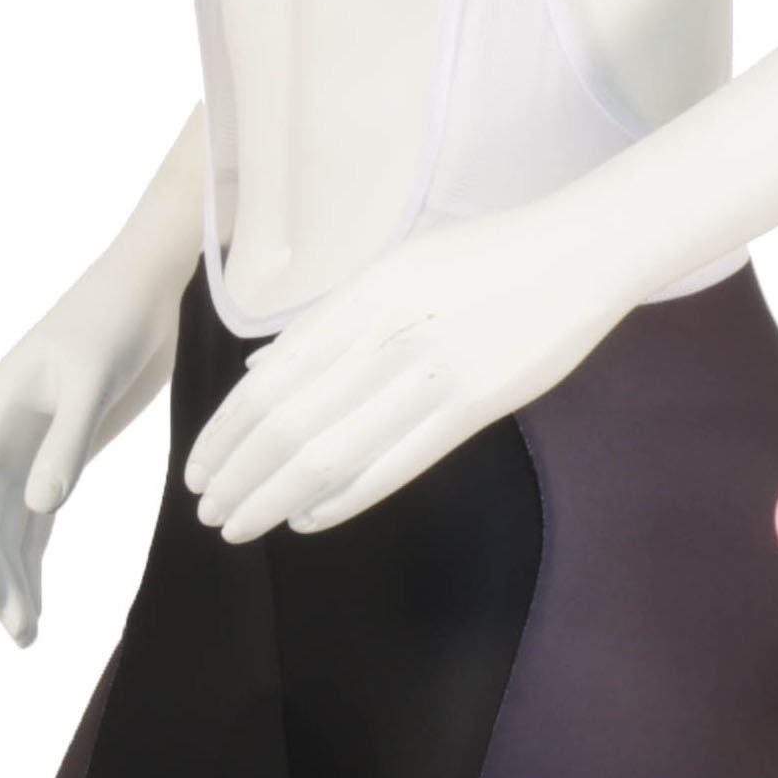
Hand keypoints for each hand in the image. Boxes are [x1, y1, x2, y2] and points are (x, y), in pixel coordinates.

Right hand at [0, 278, 176, 645]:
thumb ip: (65, 444)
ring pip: (4, 531)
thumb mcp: (89, 382)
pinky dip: (33, 564)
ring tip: (28, 636)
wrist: (142, 292)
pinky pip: (32, 524)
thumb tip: (37, 509)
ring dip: (12, 581)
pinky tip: (39, 602)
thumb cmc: (111, 324)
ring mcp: (21, 451)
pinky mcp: (54, 460)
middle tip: (19, 635)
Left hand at [185, 202, 631, 541]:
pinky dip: (343, 500)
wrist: (578, 253)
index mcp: (360, 300)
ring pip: (332, 455)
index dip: (226, 433)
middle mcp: (387, 339)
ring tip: (242, 525)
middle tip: (208, 512)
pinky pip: (394, 467)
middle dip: (239, 477)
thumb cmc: (485, 257)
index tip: (199, 469)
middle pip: (289, 426)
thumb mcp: (394, 268)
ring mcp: (432, 377)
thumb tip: (259, 373)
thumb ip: (326, 322)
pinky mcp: (475, 407)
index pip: (269, 381)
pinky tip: (308, 518)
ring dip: (276, 497)